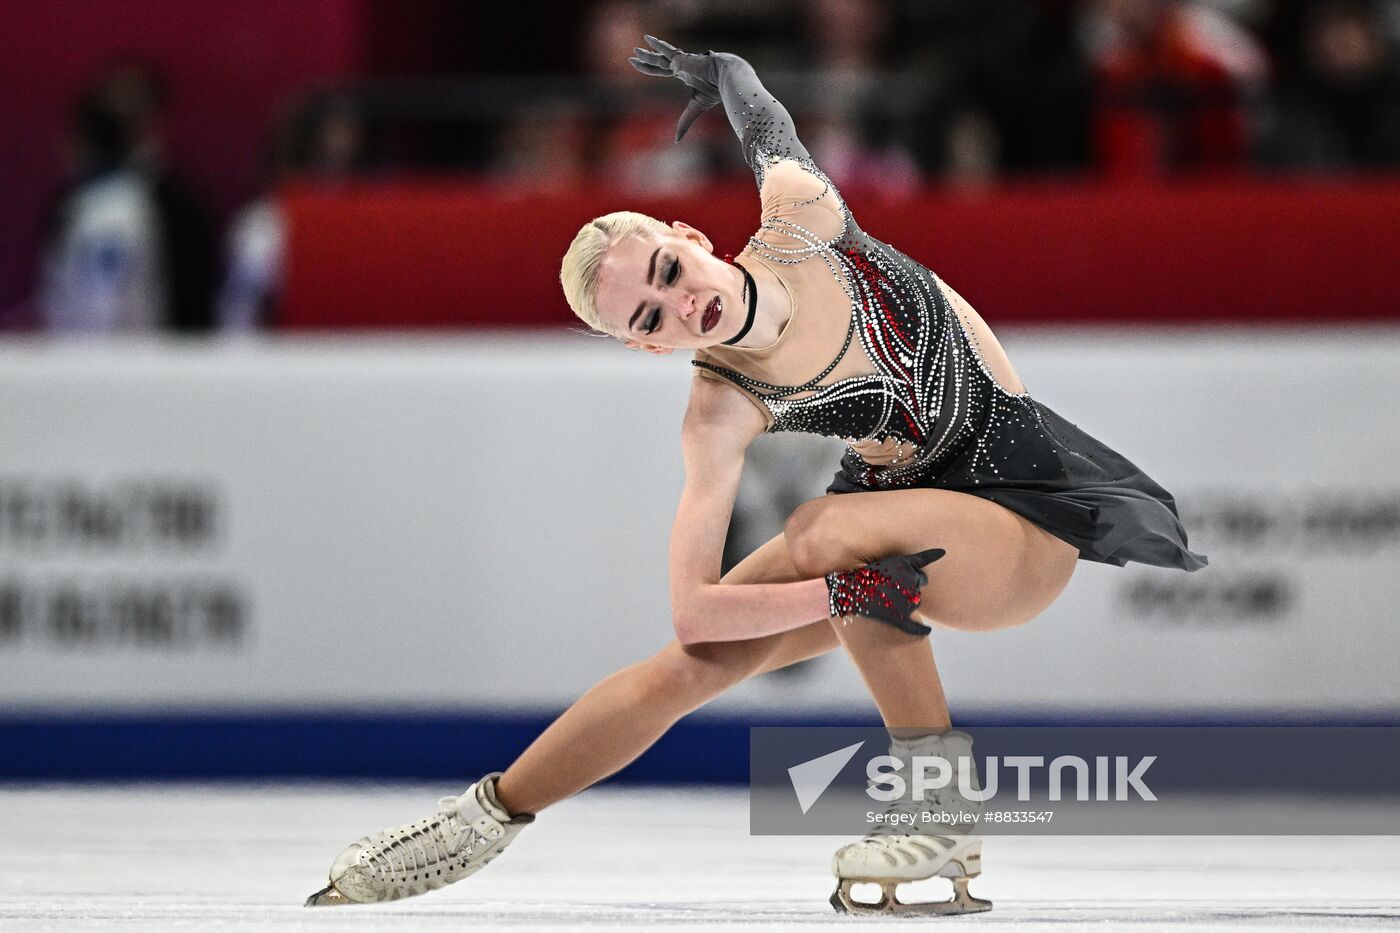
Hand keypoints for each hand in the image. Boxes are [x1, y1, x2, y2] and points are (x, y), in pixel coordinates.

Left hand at [628, 34, 720, 140]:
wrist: (728, 78)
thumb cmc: (718, 90)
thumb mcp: (697, 108)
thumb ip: (685, 122)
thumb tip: (676, 141)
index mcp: (686, 75)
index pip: (665, 71)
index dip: (652, 70)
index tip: (643, 66)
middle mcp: (682, 67)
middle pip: (658, 64)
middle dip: (646, 61)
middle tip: (632, 58)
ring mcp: (682, 62)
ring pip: (659, 59)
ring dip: (647, 55)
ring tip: (635, 50)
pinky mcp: (682, 60)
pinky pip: (667, 52)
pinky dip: (657, 45)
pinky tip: (647, 39)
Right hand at [825, 548, 944, 635]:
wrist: (849, 589)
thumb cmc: (872, 572)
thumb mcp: (897, 560)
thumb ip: (923, 556)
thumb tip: (945, 550)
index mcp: (911, 572)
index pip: (923, 578)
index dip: (910, 578)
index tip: (898, 579)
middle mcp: (911, 588)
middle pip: (918, 592)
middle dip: (908, 590)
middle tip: (889, 588)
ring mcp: (905, 605)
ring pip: (915, 606)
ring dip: (905, 603)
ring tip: (885, 598)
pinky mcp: (899, 620)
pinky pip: (916, 629)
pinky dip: (922, 631)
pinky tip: (927, 631)